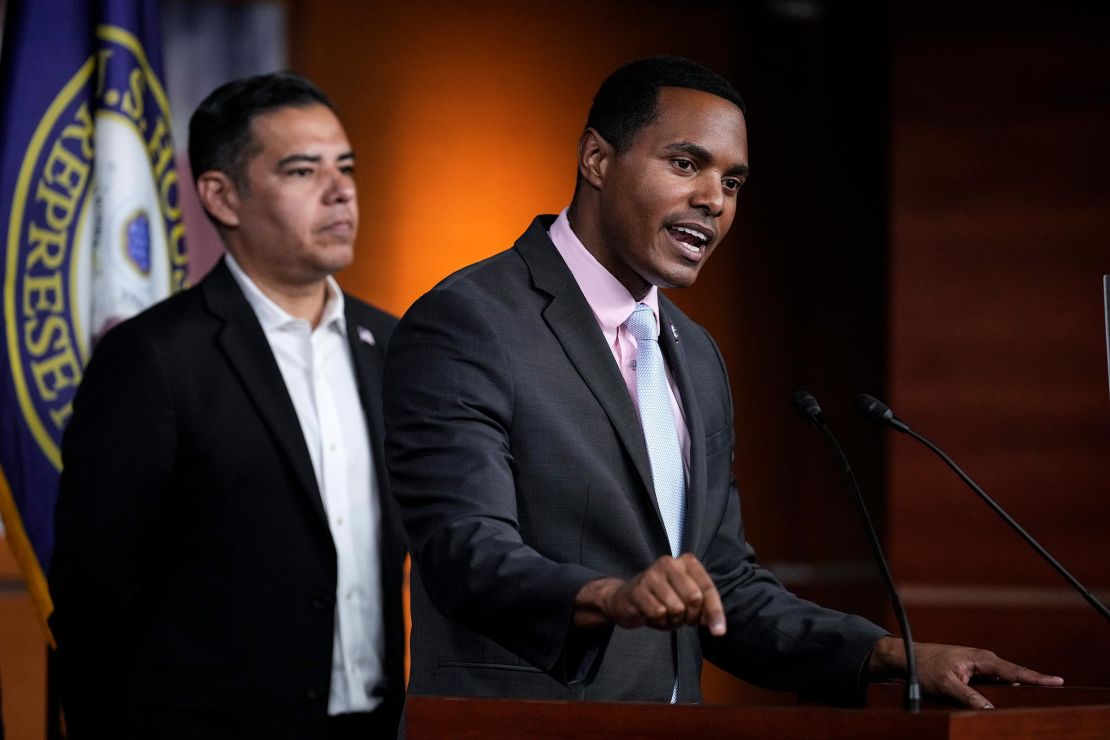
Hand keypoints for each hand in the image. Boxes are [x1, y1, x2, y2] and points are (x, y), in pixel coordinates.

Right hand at [574, 554, 725, 635]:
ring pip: (676, 608)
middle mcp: (670, 563)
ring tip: (665, 615)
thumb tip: (716, 626)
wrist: (625, 600)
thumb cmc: (662, 599)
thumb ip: (704, 610)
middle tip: (682, 618)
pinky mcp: (638, 589)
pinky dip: (659, 621)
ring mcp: (652, 574)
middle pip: (694, 598)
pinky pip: (658, 613)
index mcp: (687, 562)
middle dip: (691, 616)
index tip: (719, 632)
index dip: (715, 611)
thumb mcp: (687, 601)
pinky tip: (652, 615)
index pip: (708, 588)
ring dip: (673, 620)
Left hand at [868, 636, 1063, 707]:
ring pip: (1005, 679)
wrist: (907, 656)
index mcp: (980, 659)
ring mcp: (979, 666)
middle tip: (1057, 687)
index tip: (1057, 680)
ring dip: (1021, 685)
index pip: (1013, 670)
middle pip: (1014, 674)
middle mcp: (983, 660)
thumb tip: (991, 709)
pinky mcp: (974, 673)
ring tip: (1044, 691)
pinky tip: (1017, 695)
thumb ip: (968, 696)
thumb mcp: (946, 684)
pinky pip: (996, 682)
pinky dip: (1007, 687)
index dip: (1036, 677)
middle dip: (1034, 681)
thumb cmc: (924, 667)